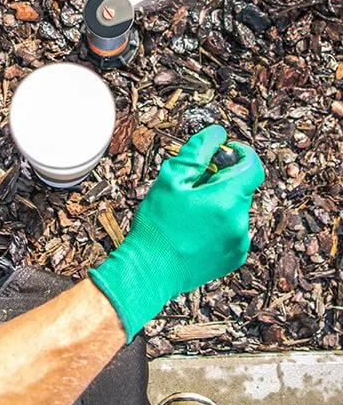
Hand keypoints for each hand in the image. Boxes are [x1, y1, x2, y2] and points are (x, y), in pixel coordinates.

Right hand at [89, 125, 264, 340]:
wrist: (151, 271)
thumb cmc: (157, 226)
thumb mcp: (170, 179)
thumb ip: (197, 151)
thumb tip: (217, 133)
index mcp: (226, 200)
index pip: (253, 166)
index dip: (240, 153)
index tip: (223, 151)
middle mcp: (240, 222)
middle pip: (240, 187)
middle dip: (220, 179)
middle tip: (189, 185)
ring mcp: (239, 243)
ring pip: (234, 208)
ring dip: (217, 202)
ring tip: (187, 211)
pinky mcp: (234, 258)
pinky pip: (232, 229)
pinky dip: (217, 223)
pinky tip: (192, 229)